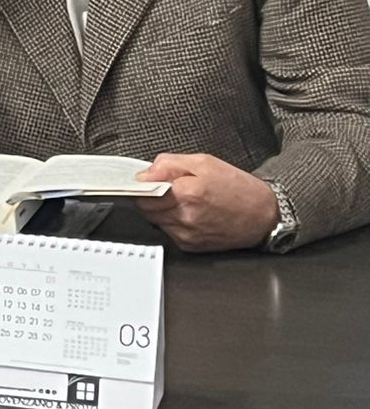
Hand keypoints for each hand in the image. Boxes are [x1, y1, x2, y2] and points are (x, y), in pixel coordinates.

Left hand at [136, 153, 279, 251]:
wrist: (265, 214)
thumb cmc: (238, 188)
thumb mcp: (203, 162)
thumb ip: (168, 164)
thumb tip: (144, 174)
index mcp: (188, 193)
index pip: (143, 192)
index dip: (144, 185)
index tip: (147, 182)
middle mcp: (186, 216)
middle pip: (146, 208)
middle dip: (152, 197)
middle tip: (170, 190)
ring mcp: (188, 234)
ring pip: (156, 221)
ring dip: (162, 211)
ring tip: (185, 202)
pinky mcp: (192, 246)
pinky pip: (169, 233)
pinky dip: (172, 223)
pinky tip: (190, 215)